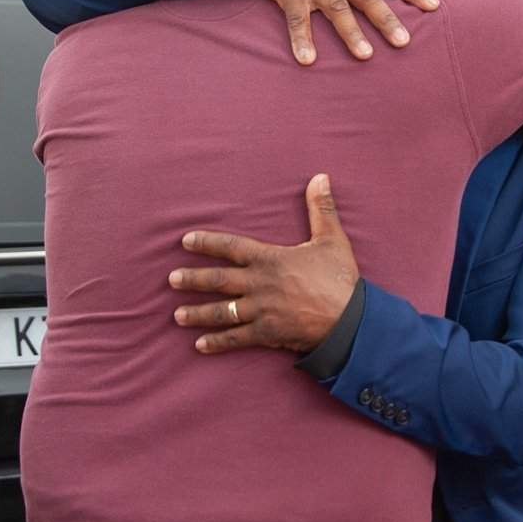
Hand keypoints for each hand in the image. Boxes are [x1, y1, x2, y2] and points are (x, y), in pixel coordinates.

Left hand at [170, 174, 359, 353]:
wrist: (351, 321)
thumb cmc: (341, 279)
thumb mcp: (332, 239)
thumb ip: (321, 208)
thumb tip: (320, 176)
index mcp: (270, 259)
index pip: (231, 247)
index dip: (207, 242)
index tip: (186, 240)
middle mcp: (259, 284)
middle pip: (218, 280)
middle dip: (192, 279)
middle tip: (171, 280)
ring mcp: (261, 311)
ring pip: (221, 312)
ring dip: (197, 313)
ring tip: (177, 315)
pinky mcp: (267, 334)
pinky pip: (236, 338)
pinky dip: (217, 342)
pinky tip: (199, 345)